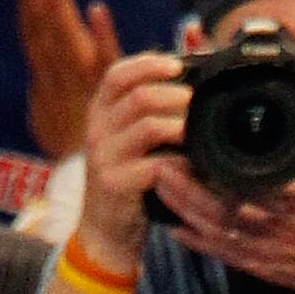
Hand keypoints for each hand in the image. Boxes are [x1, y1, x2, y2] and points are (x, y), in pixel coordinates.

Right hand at [15, 0, 118, 159]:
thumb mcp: (64, 111)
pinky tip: (98, 10)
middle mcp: (58, 77)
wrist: (97, 186)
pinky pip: (100, 63)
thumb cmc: (83, 144)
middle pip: (42, 29)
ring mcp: (76, 87)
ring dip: (53, 7)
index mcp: (49, 76)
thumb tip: (80, 38)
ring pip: (58, 40)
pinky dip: (100, 35)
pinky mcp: (100, 96)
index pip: (36, 28)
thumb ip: (69, 75)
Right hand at [77, 46, 193, 264]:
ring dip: (181, 126)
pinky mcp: (115, 184)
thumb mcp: (130, 139)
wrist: (105, 228)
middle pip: (138, 97)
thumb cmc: (128, 178)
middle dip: (174, 96)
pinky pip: (155, 165)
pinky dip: (180, 164)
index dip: (148, 64)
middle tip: (197, 102)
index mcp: (100, 112)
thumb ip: (150, 110)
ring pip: (148, 127)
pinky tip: (192, 166)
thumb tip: (188, 77)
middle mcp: (96, 130)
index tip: (177, 65)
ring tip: (198, 132)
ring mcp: (103, 157)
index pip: (117, 74)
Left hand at [151, 102, 294, 293]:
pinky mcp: (263, 266)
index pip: (246, 181)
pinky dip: (197, 242)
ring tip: (160, 189)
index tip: (191, 149)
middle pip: (218, 206)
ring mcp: (266, 248)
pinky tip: (176, 228)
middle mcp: (275, 224)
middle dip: (185, 188)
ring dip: (184, 211)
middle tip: (159, 165)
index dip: (214, 169)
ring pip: (214, 231)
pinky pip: (222, 254)